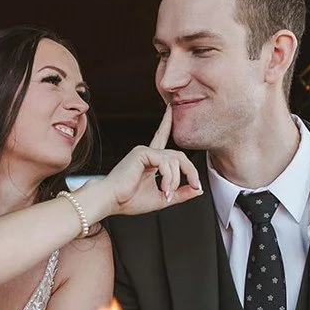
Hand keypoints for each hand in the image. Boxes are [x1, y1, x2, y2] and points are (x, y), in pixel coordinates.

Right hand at [85, 106, 201, 217]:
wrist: (110, 201)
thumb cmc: (128, 201)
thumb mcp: (163, 198)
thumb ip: (181, 193)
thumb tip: (198, 190)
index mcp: (150, 161)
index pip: (162, 138)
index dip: (167, 123)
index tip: (171, 108)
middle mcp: (148, 153)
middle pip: (178, 155)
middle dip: (191, 170)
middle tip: (194, 186)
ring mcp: (144, 151)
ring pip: (174, 160)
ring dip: (175, 180)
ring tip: (167, 193)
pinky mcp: (142, 152)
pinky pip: (165, 162)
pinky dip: (168, 177)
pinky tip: (163, 188)